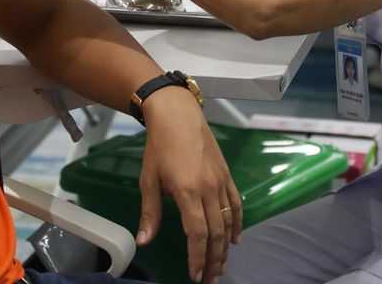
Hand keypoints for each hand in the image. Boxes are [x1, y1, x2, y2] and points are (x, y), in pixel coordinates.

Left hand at [137, 88, 242, 283]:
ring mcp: (221, 181)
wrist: (177, 114)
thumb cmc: (159, 146)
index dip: (198, 257)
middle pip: (216, 232)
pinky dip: (237, 223)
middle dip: (214, 260)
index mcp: (188, 191)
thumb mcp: (149, 179)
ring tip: (221, 266)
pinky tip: (235, 239)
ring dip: (225, 247)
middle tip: (210, 280)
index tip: (195, 275)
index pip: (198, 233)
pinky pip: (236, 203)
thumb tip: (144, 241)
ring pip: (228, 221)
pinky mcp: (226, 174)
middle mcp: (209, 188)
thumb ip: (150, 213)